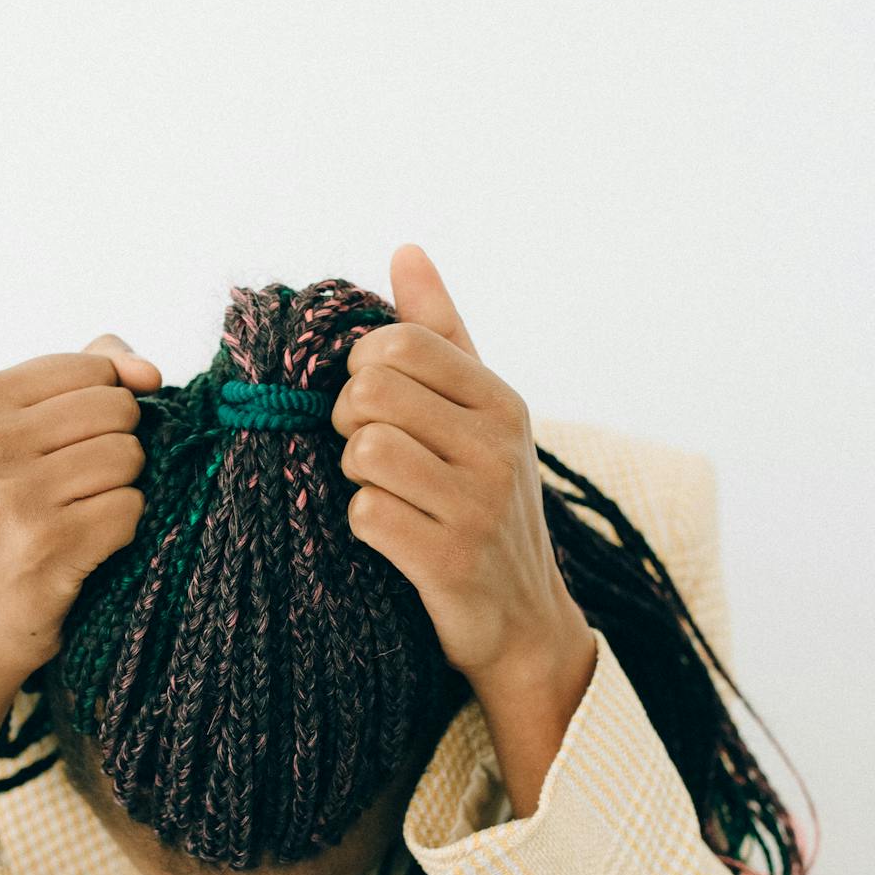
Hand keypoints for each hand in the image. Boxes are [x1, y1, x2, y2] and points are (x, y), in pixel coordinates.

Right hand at [0, 337, 161, 684]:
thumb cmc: (5, 518)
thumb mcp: (17, 436)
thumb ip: (85, 378)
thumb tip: (147, 369)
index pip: (91, 366)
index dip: (106, 406)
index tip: (69, 447)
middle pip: (117, 409)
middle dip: (117, 446)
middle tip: (75, 488)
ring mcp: (13, 495)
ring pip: (128, 457)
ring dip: (120, 490)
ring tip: (77, 516)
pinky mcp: (47, 544)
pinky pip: (131, 508)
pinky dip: (122, 530)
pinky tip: (84, 547)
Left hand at [332, 244, 596, 813]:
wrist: (524, 623)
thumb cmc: (484, 504)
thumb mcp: (478, 413)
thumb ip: (440, 332)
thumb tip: (405, 251)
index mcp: (501, 401)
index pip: (401, 342)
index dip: (362, 366)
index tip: (372, 402)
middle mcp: (497, 446)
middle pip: (369, 393)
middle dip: (349, 423)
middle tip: (369, 453)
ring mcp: (477, 504)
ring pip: (363, 452)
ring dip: (353, 477)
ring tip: (384, 494)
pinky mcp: (450, 560)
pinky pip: (365, 515)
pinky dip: (361, 526)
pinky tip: (389, 536)